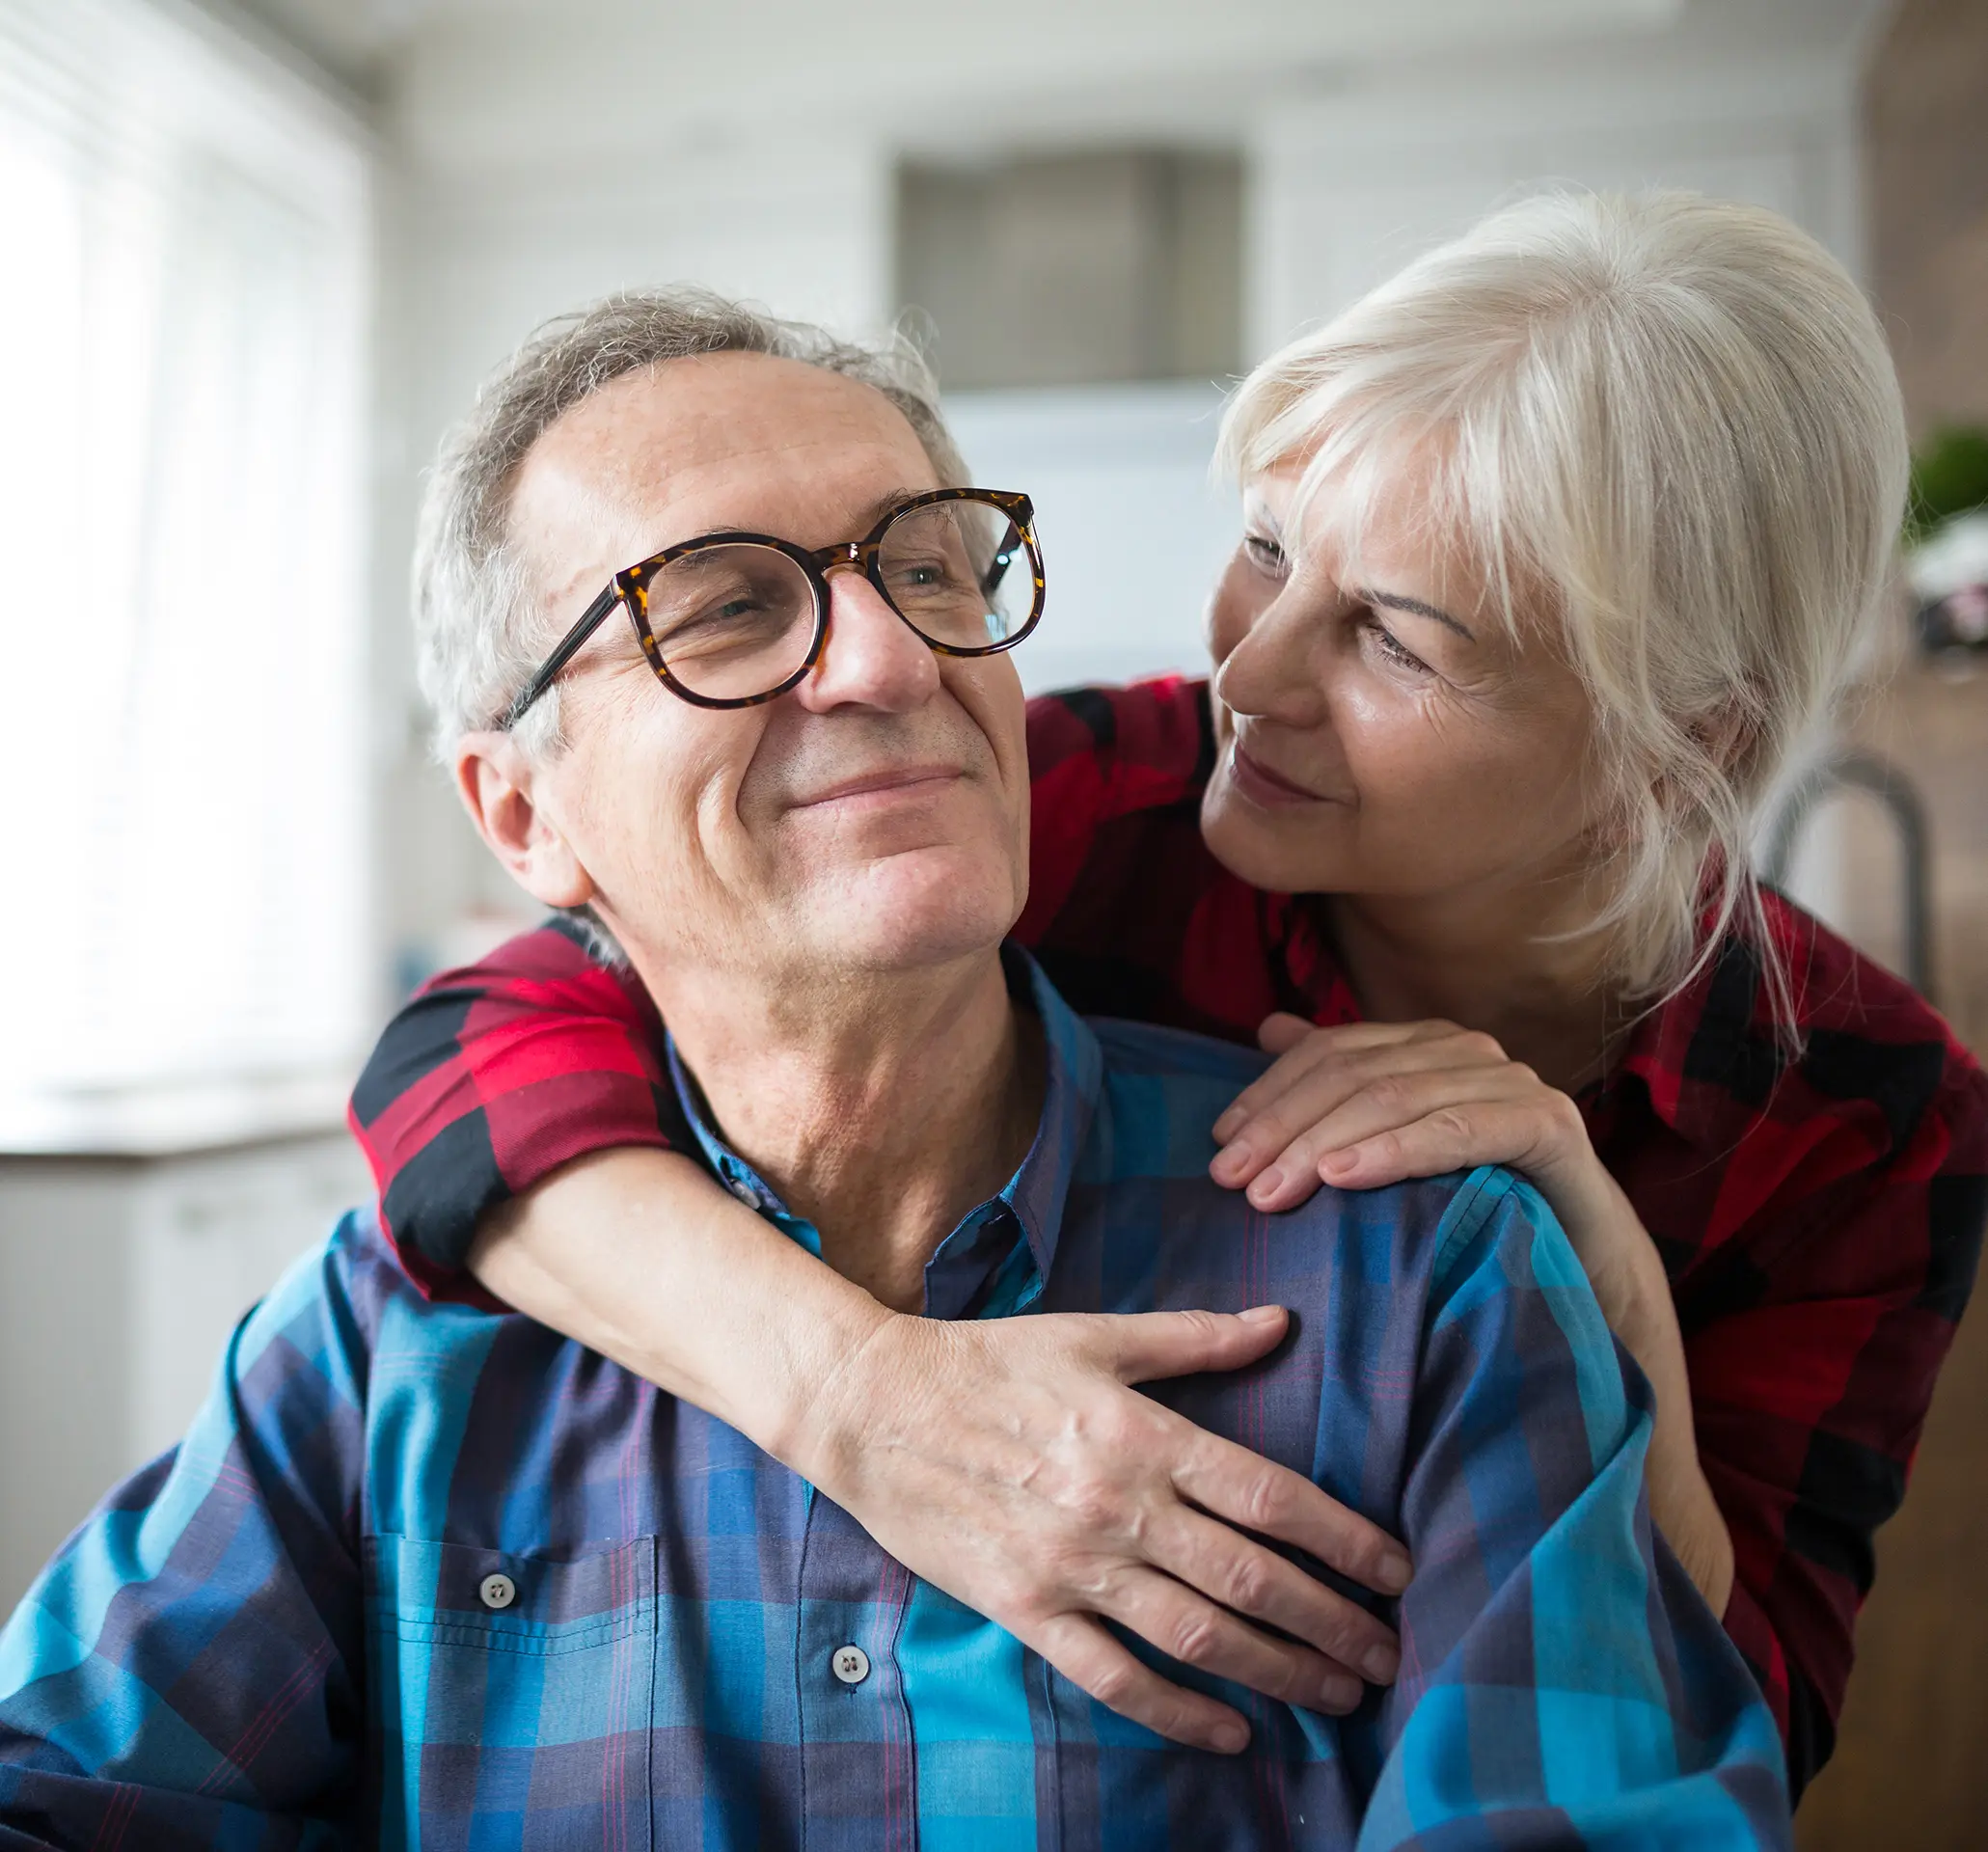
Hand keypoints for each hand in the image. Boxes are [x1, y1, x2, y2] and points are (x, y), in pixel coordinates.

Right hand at [790, 1304, 1411, 1753]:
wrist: (872, 1407)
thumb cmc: (988, 1362)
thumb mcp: (1093, 1335)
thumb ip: (1194, 1337)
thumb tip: (1281, 1322)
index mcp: (1142, 1433)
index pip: (1268, 1495)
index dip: (1342, 1539)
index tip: (1394, 1571)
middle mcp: (1118, 1506)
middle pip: (1250, 1578)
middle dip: (1331, 1623)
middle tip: (1387, 1655)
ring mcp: (1071, 1565)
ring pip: (1197, 1636)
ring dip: (1278, 1673)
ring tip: (1338, 1695)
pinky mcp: (1025, 1609)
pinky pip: (1114, 1676)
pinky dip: (1177, 1712)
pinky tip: (1230, 1732)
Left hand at [1210, 1016, 1619, 1262]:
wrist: (1586, 1262)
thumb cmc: (1481, 1203)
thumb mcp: (1396, 1147)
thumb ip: (1340, 1083)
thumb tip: (1269, 1029)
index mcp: (1424, 1044)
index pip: (1329, 1052)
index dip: (1269, 1093)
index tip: (1220, 1145)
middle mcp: (1466, 1050)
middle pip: (1354, 1073)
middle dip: (1283, 1126)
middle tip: (1232, 1180)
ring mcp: (1511, 1081)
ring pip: (1395, 1098)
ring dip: (1323, 1143)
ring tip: (1273, 1189)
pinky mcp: (1546, 1124)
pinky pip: (1457, 1130)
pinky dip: (1395, 1151)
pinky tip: (1344, 1176)